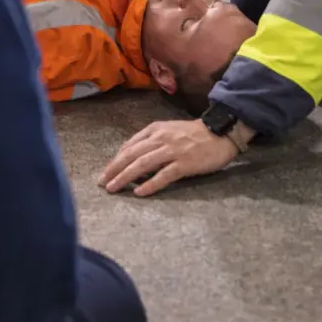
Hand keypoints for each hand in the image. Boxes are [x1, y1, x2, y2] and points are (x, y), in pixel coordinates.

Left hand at [99, 120, 237, 195]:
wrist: (219, 132)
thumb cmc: (192, 134)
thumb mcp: (167, 129)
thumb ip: (148, 139)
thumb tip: (127, 152)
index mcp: (155, 130)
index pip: (129, 146)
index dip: (115, 160)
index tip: (105, 173)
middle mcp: (160, 138)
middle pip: (132, 155)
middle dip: (114, 170)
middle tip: (102, 183)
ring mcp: (172, 151)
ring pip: (143, 164)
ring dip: (125, 177)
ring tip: (113, 188)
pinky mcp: (184, 164)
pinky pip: (164, 175)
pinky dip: (150, 184)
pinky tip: (139, 192)